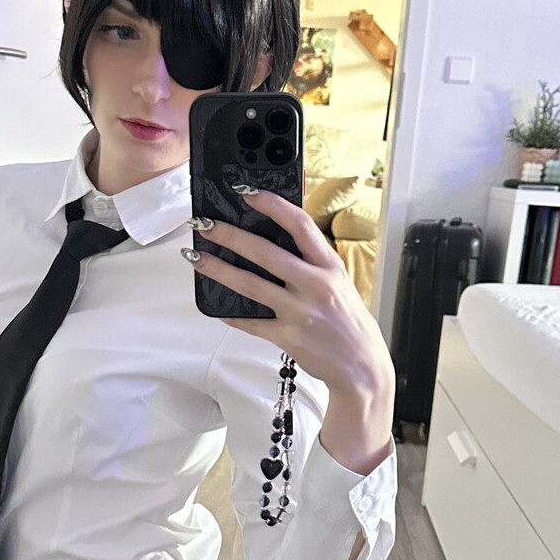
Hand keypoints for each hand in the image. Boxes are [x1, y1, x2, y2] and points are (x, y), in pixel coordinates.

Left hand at [184, 187, 393, 398]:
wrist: (362, 366)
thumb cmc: (348, 321)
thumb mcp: (339, 283)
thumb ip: (312, 262)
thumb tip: (274, 240)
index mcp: (330, 266)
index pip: (300, 225)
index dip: (272, 205)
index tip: (247, 193)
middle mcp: (316, 286)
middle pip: (266, 253)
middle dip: (231, 235)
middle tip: (206, 225)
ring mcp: (300, 312)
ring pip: (251, 285)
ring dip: (219, 270)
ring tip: (196, 258)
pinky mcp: (288, 338)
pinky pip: (252, 323)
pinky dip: (232, 314)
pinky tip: (216, 307)